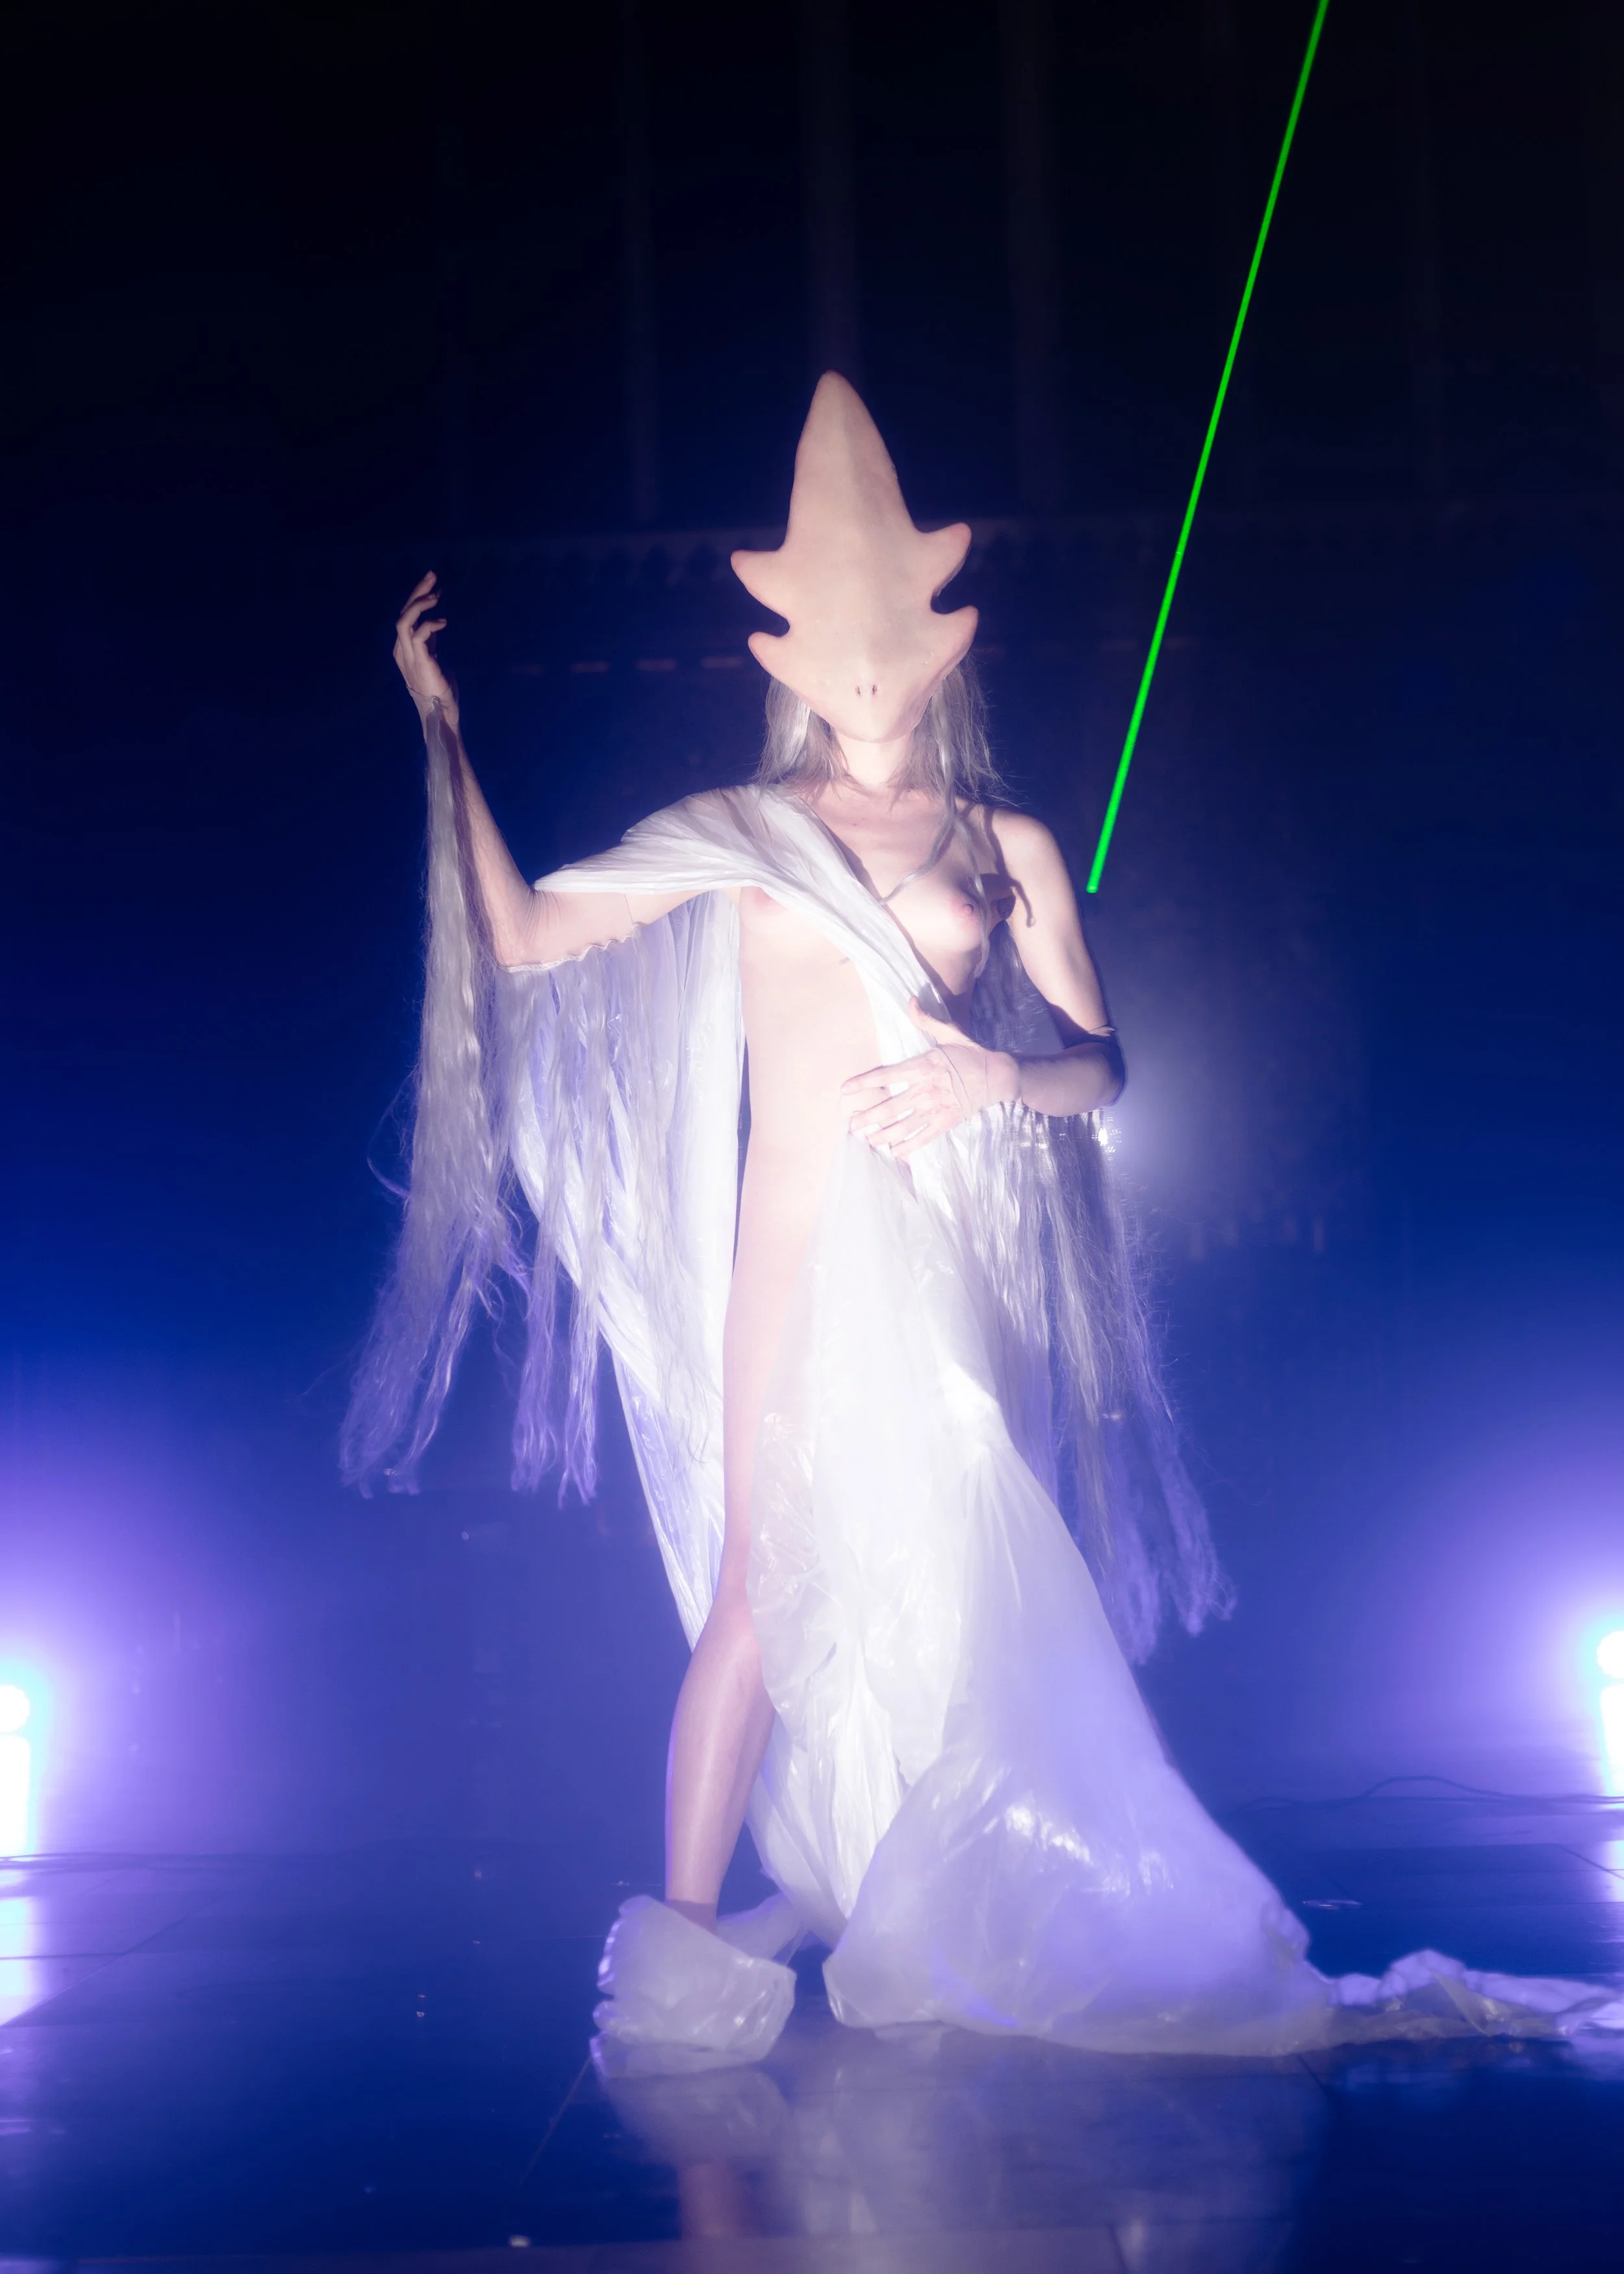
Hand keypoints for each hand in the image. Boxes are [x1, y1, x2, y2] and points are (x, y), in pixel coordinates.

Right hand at [394, 572, 457, 725]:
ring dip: (419, 605)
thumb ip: (431, 641)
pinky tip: (443, 621)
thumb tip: (435, 622)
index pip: (406, 616)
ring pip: (404, 621)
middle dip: (417, 592)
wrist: (441, 713)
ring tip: (436, 595)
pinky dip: (431, 625)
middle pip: (403, 614)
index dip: (418, 598)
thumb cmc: (439, 687)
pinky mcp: (421, 663)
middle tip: (432, 576)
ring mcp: (409, 657)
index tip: (435, 586)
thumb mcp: (434, 657)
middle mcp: (402, 651)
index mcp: (403, 648)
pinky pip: (420, 636)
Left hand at [842, 998, 1018, 1160]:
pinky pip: (923, 1137)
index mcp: (923, 1067)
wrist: (998, 1075)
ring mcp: (935, 1108)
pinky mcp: (946, 1122)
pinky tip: (895, 1153)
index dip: (864, 1083)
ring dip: (883, 1135)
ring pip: (903, 1126)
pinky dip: (908, 1147)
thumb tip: (910, 1000)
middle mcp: (925, 1090)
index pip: (886, 1075)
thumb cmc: (971, 1053)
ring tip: (868, 1140)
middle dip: (868, 1117)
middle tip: (851, 1125)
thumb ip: (925, 1021)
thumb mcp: (949, 1033)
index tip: (845, 1090)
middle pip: (889, 1107)